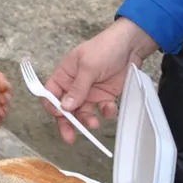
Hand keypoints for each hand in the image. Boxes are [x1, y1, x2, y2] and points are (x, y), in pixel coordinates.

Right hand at [43, 19, 157, 143]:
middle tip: (70, 137)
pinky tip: (110, 108)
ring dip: (87, 120)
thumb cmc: (105, 48)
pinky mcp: (105, 97)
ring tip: (94, 123)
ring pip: (83, 113)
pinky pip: (101, 110)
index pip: (50, 94)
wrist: (132, 45)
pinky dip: (105, 112)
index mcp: (65, 75)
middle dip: (67, 123)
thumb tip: (64, 107)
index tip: (59, 114)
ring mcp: (90, 92)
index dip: (52, 106)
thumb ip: (78, 88)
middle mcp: (74, 86)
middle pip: (65, 109)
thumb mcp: (89, 66)